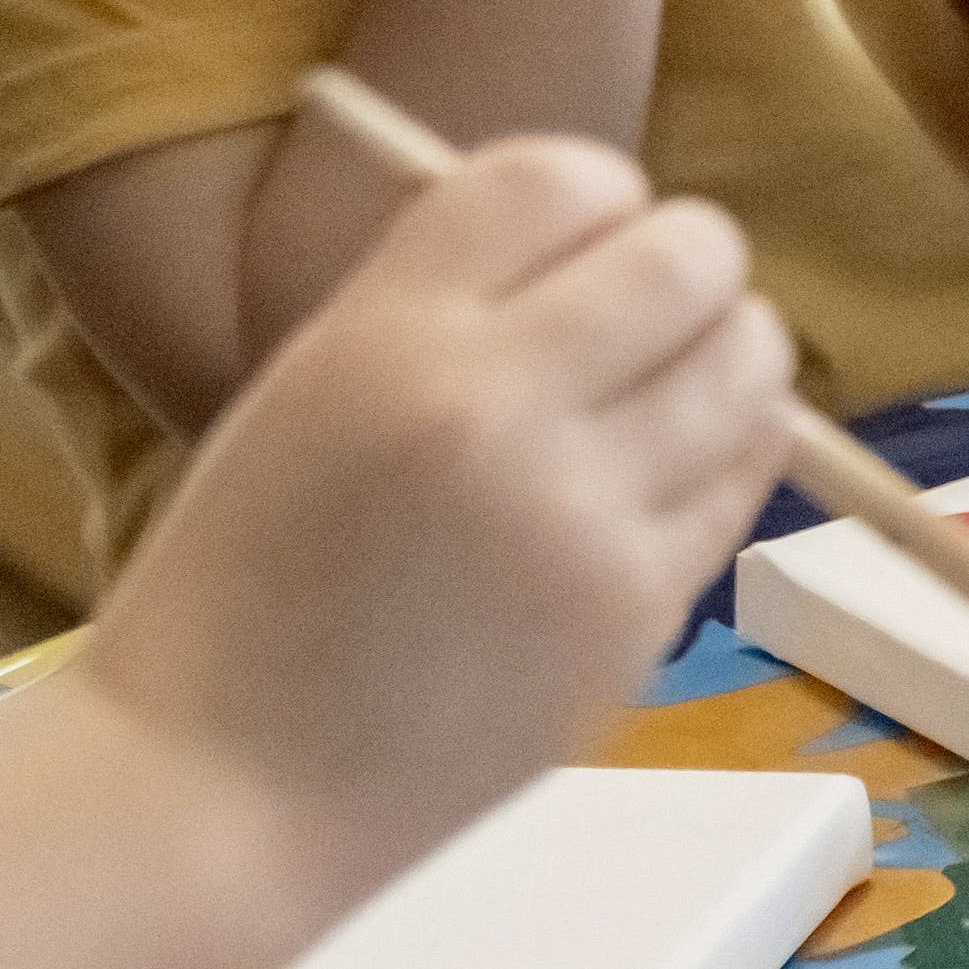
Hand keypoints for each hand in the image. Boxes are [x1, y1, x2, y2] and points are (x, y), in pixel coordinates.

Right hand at [91, 133, 790, 894]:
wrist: (216, 793)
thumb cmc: (241, 593)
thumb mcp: (306, 396)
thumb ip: (445, 306)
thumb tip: (605, 235)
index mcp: (386, 336)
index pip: (561, 175)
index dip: (595, 199)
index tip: (583, 246)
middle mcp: (495, 404)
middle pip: (692, 254)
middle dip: (688, 268)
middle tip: (648, 319)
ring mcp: (581, 513)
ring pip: (752, 359)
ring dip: (727, 356)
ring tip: (667, 395)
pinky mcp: (638, 608)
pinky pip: (745, 477)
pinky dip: (725, 457)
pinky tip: (663, 480)